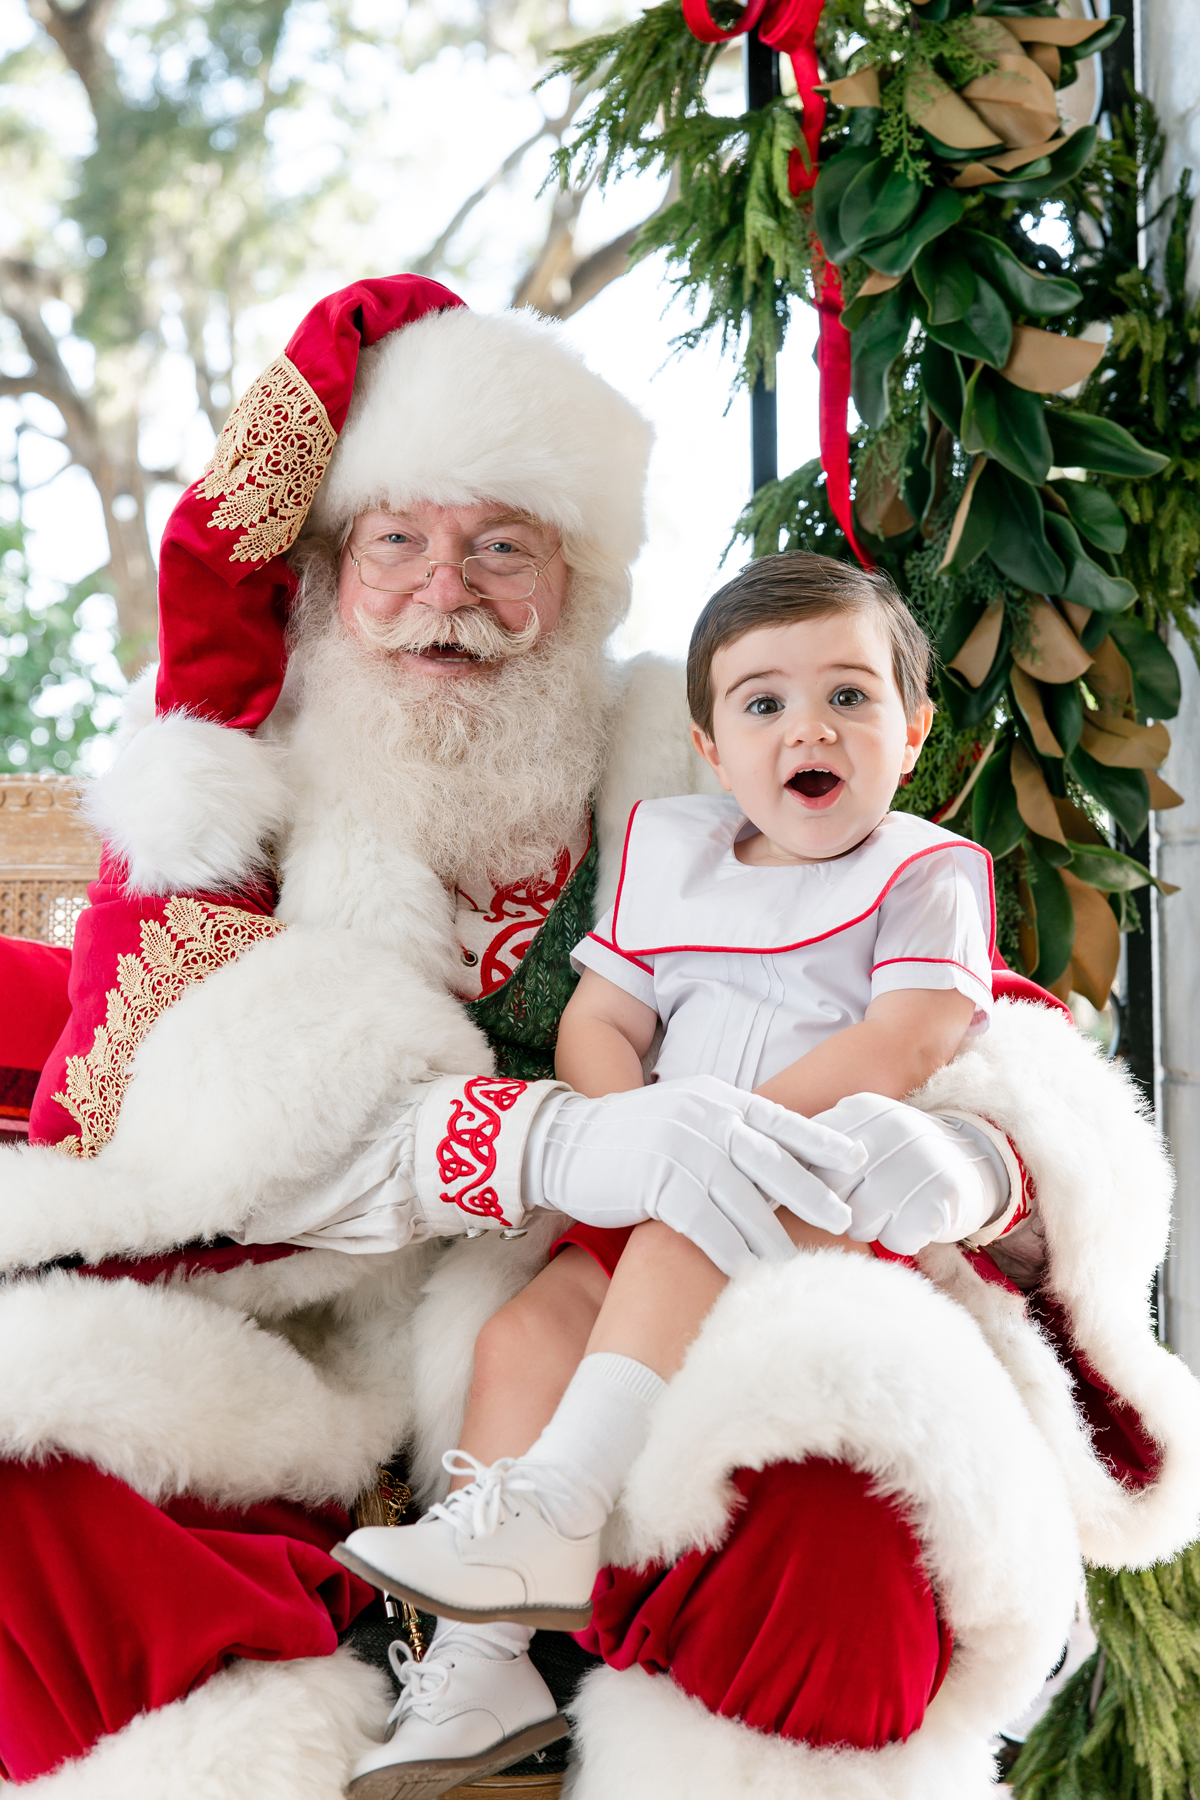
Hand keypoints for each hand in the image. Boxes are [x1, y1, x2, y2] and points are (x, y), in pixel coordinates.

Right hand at [525, 1076, 863, 1277]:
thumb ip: (722, 1129)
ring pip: (745, 1202)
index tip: (857, 1161)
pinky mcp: (659, 1184)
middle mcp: (706, 1120)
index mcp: (717, 1100)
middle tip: (845, 1222)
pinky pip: (706, 1225)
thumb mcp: (682, 1117)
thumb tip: (770, 1160)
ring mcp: (683, 1150)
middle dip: (813, 1195)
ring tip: (799, 1262)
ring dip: (774, 1236)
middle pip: (774, 1163)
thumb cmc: (627, 1138)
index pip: (781, 1119)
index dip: (822, 1142)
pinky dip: (730, 1251)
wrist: (562, 1144)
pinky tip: (746, 1271)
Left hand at [807, 1094, 1008, 1254]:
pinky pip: (898, 1238)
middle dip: (843, 1209)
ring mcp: (918, 1158)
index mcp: (861, 1110)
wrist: (979, 1158)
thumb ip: (821, 1150)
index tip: (821, 1194)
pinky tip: (920, 1218)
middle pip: (830, 1193)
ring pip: (861, 1221)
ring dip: (876, 1227)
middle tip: (870, 1201)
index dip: (809, 1186)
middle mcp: (889, 1128)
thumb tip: (768, 1179)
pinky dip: (905, 1239)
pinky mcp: (942, 1193)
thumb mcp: (864, 1133)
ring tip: (898, 1208)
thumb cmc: (905, 1156)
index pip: (808, 1156)